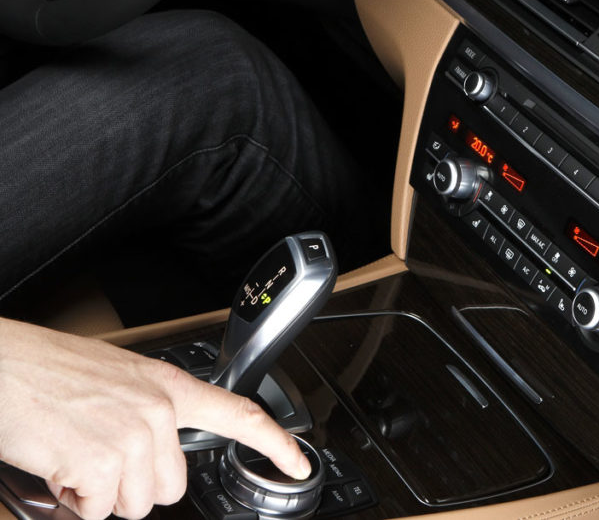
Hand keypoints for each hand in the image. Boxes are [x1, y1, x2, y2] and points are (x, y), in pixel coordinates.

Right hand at [0, 318, 310, 519]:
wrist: (3, 363)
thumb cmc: (47, 370)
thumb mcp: (117, 379)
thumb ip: (148, 412)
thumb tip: (155, 454)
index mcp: (168, 386)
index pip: (239, 415)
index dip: (276, 444)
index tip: (299, 464)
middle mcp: (158, 411)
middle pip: (172, 488)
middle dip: (133, 486)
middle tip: (98, 457)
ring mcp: (132, 437)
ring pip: (135, 505)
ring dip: (101, 495)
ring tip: (75, 456)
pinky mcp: (101, 462)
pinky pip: (98, 511)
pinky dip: (74, 502)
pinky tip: (59, 466)